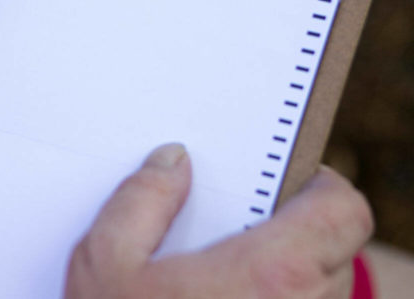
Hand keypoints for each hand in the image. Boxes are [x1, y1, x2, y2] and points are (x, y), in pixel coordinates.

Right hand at [65, 144, 372, 297]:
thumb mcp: (103, 265)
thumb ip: (140, 200)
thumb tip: (173, 161)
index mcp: (271, 274)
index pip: (344, 212)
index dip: (322, 189)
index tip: (288, 186)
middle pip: (334, 256)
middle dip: (295, 239)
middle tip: (239, 239)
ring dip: (289, 287)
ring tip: (227, 290)